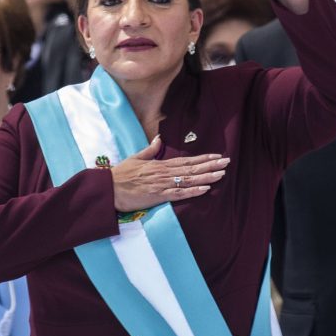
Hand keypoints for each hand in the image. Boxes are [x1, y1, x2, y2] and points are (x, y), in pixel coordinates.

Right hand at [111, 136, 229, 211]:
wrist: (109, 188)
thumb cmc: (121, 174)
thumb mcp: (136, 158)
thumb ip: (150, 150)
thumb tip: (159, 139)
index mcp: (160, 164)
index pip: (186, 160)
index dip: (203, 158)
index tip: (216, 156)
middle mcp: (164, 173)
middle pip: (192, 169)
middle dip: (210, 165)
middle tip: (226, 162)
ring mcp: (162, 184)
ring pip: (189, 180)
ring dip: (206, 177)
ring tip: (221, 174)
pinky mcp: (158, 196)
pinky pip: (179, 194)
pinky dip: (193, 192)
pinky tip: (205, 189)